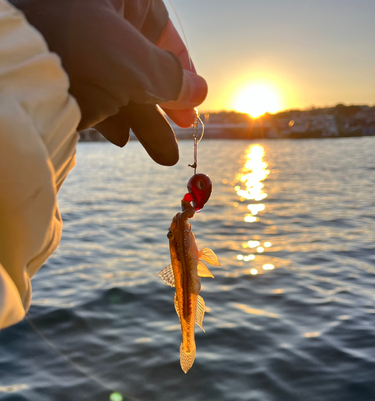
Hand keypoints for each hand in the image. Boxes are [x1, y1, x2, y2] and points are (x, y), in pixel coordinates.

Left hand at [10, 0, 206, 164]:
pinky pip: (88, 94)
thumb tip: (199, 90)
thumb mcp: (138, 65)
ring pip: (117, 84)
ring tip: (164, 157)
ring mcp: (73, 43)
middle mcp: (95, 16)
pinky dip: (107, 118)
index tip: (194, 99)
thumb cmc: (79, 50)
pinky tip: (120, 139)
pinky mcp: (54, 71)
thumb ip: (172, 79)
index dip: (183, 67)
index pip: (161, 29)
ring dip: (142, 123)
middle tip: (182, 132)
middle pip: (141, 63)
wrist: (12, 73)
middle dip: (165, 106)